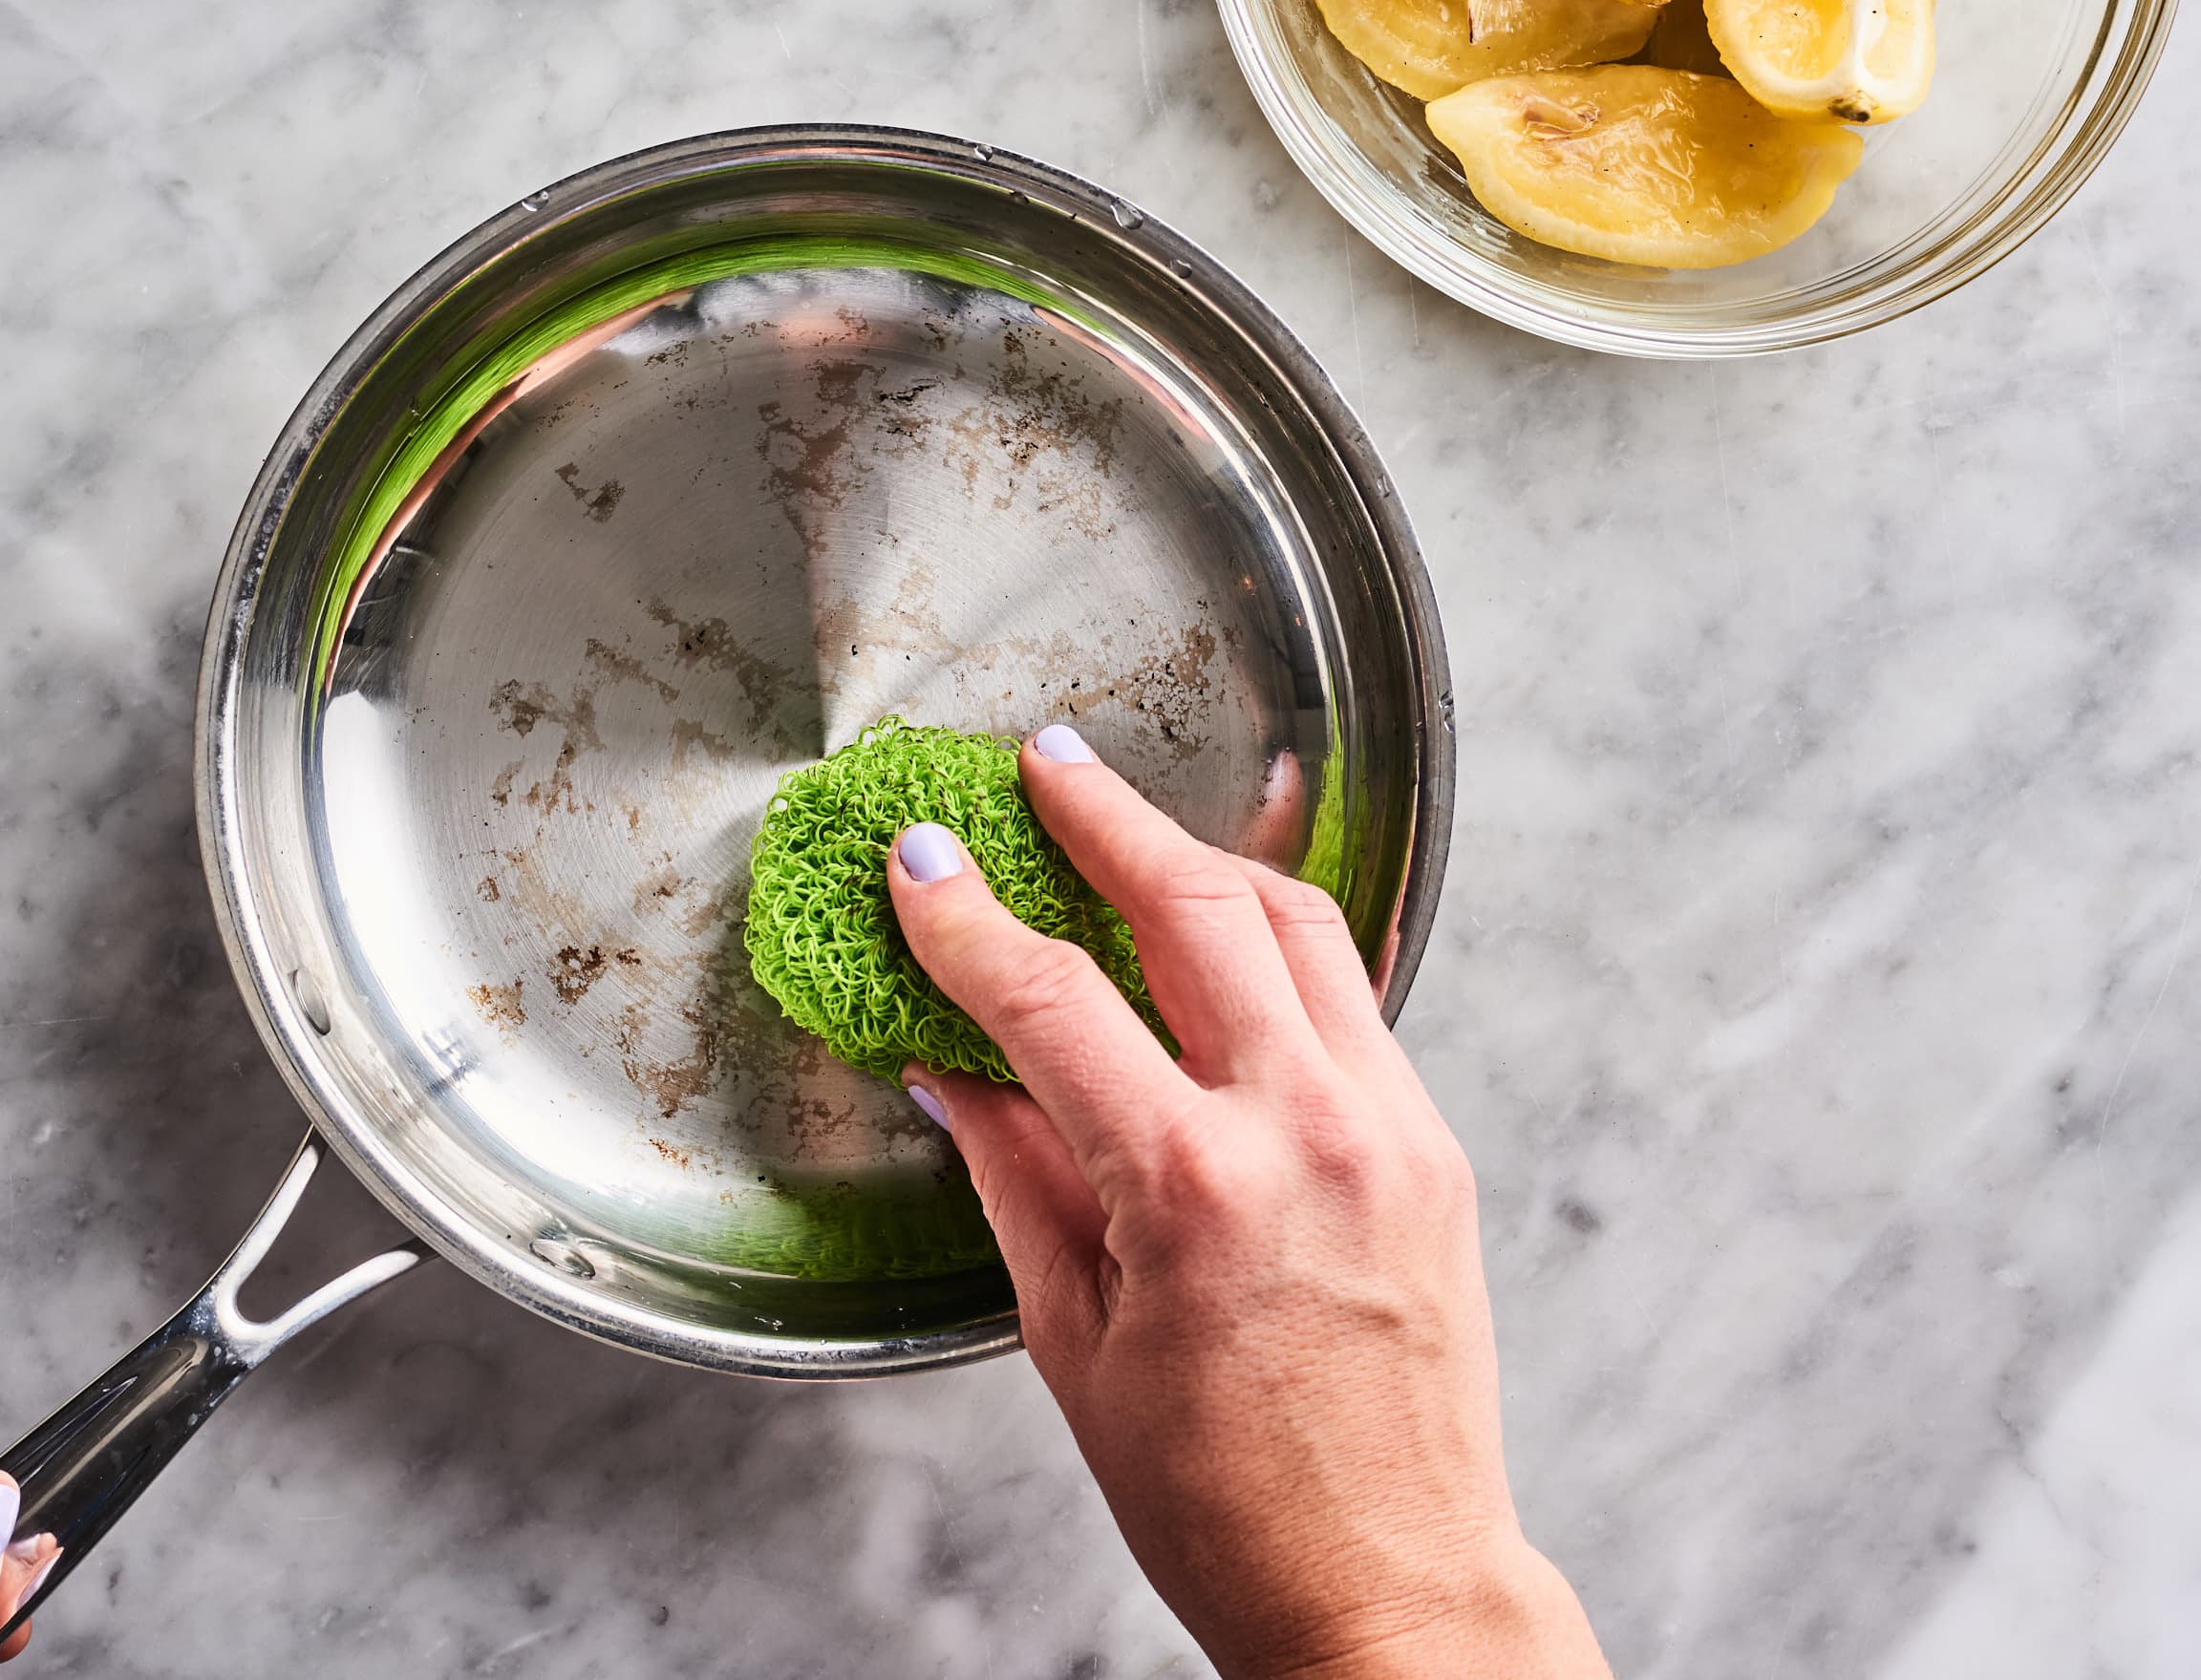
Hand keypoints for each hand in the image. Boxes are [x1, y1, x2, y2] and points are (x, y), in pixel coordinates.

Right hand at [889, 726, 1609, 1679]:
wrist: (1393, 1588)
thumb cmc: (1224, 1502)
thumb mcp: (1074, 1341)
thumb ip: (1013, 1179)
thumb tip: (954, 1073)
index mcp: (1194, 1187)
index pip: (1052, 998)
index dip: (967, 918)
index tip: (919, 864)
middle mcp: (1308, 1131)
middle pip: (1199, 906)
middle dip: (1109, 817)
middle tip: (1045, 765)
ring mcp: (1390, 1128)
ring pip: (1301, 925)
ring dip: (1205, 854)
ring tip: (1132, 819)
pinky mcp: (1435, 1146)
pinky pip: (1353, 996)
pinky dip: (1281, 939)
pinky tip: (1225, 935)